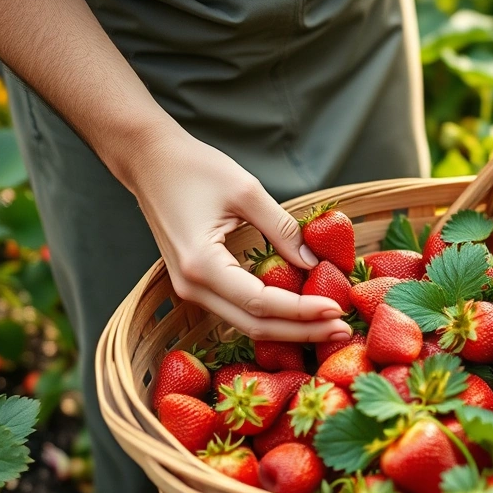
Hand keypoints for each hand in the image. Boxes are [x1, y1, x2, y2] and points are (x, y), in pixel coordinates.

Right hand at [122, 129, 353, 342]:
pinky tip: (299, 312)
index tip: (337, 309)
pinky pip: (237, 310)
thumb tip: (315, 264)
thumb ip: (282, 229)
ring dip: (288, 328)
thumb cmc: (193, 168)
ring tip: (328, 325)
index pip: (261, 302)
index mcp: (201, 265)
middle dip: (302, 330)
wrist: (149, 161)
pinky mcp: (195, 285)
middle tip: (343, 329)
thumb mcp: (247, 191)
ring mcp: (189, 290)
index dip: (302, 311)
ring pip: (245, 323)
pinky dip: (270, 315)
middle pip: (255, 325)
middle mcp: (191, 287)